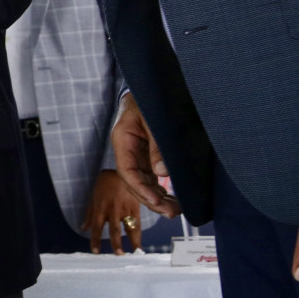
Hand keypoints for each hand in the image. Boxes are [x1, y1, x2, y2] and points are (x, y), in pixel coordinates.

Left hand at [82, 169, 142, 254]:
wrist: (122, 171)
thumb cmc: (105, 184)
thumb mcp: (94, 197)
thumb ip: (89, 214)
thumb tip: (83, 229)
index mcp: (100, 208)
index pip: (96, 227)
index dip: (96, 240)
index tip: (96, 252)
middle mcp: (112, 211)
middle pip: (114, 230)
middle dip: (116, 243)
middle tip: (118, 255)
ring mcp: (125, 209)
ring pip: (129, 228)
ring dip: (131, 241)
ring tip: (134, 253)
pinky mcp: (136, 207)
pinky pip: (138, 223)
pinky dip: (139, 235)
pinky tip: (140, 245)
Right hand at [109, 93, 181, 218]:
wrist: (151, 85)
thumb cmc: (149, 97)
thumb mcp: (153, 118)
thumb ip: (157, 145)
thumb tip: (162, 173)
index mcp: (123, 139)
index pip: (127, 172)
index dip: (140, 189)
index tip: (156, 201)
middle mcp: (128, 150)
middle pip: (134, 181)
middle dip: (151, 199)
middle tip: (171, 212)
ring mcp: (137, 153)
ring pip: (143, 181)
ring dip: (157, 197)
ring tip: (174, 210)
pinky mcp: (147, 154)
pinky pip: (151, 176)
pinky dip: (160, 188)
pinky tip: (171, 199)